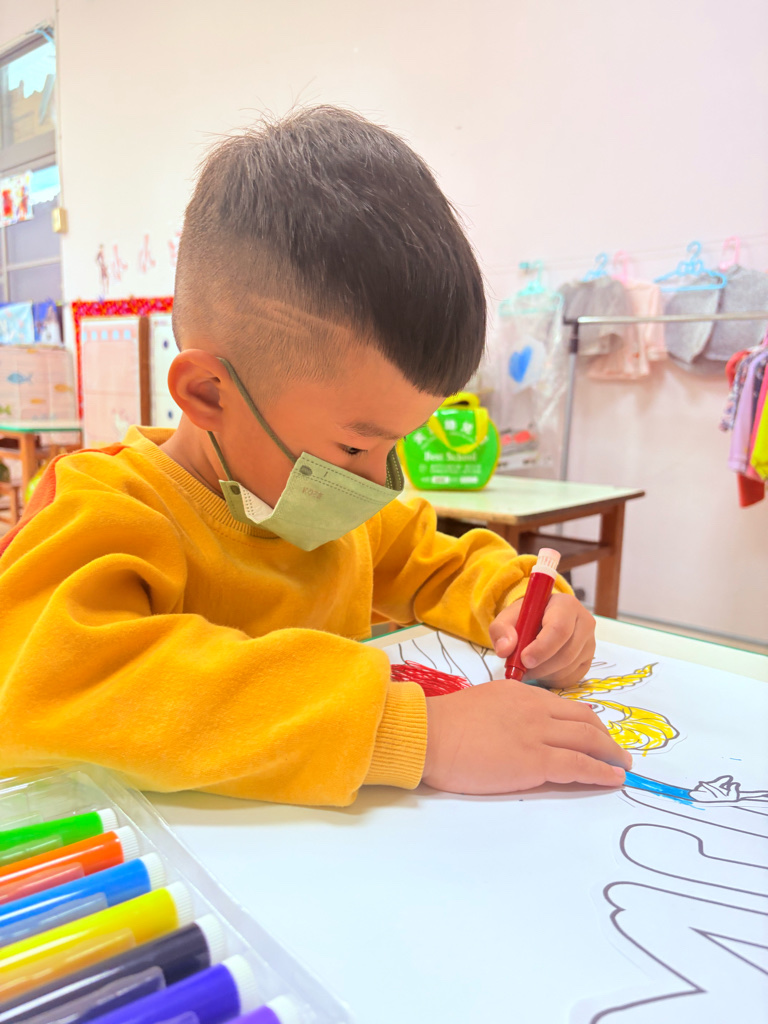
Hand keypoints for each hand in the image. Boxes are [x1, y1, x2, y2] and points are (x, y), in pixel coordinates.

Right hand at [423, 679, 631, 794]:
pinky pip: (579, 766)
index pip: (564, 706)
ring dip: (611, 754)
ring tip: (624, 766)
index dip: (585, 721)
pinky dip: (601, 772)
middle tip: (617, 752)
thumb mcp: (482, 704)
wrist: (430, 734)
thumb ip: (505, 713)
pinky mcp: (536, 761)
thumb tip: (516, 731)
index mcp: (520, 693)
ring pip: (588, 741)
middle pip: (584, 720)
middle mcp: (535, 709)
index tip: (595, 733)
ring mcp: (538, 734)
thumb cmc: (444, 725)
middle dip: (605, 737)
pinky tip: (613, 779)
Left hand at [489, 592, 595, 686]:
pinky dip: (552, 680)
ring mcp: (589, 643)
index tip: (523, 660)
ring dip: (544, 674)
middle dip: (540, 666)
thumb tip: (505, 649)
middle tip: (520, 670)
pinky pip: (572, 678)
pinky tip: (540, 671)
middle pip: (566, 653)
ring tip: (527, 668)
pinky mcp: (589, 660)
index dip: (542, 648)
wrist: (539, 622)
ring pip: (568, 668)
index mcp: (566, 605)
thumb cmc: (525, 618)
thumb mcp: (507, 618)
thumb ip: (501, 630)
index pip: (559, 629)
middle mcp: (584, 622)